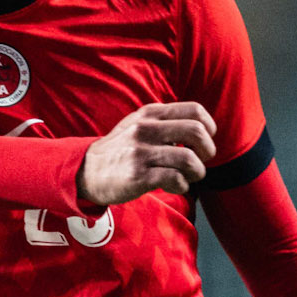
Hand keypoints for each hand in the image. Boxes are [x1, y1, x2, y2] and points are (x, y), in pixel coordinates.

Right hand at [78, 101, 215, 206]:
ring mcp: (141, 152)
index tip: (203, 141)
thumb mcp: (138, 124)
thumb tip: (201, 130)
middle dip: (207, 151)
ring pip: (189, 159)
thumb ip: (165, 122)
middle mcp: (146, 129)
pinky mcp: (138, 176)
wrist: (87, 171)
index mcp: (151, 114)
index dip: (209, 128)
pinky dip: (181, 186)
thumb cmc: (121, 150)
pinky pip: (175, 180)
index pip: (195, 111)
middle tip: (200, 162)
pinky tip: (174, 186)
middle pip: (197, 132)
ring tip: (187, 177)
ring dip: (196, 172)